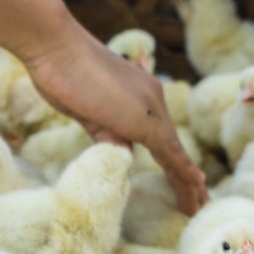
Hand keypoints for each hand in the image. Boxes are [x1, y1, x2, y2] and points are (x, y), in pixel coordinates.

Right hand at [21, 22, 207, 215]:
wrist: (53, 45)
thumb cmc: (61, 72)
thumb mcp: (87, 111)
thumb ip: (107, 133)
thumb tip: (121, 153)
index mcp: (140, 97)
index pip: (162, 139)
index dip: (173, 163)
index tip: (183, 184)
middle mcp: (152, 99)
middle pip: (174, 148)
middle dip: (186, 179)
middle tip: (200, 203)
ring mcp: (150, 106)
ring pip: (175, 152)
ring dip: (188, 183)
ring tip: (199, 207)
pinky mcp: (142, 117)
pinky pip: (168, 150)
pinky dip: (183, 168)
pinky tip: (197, 184)